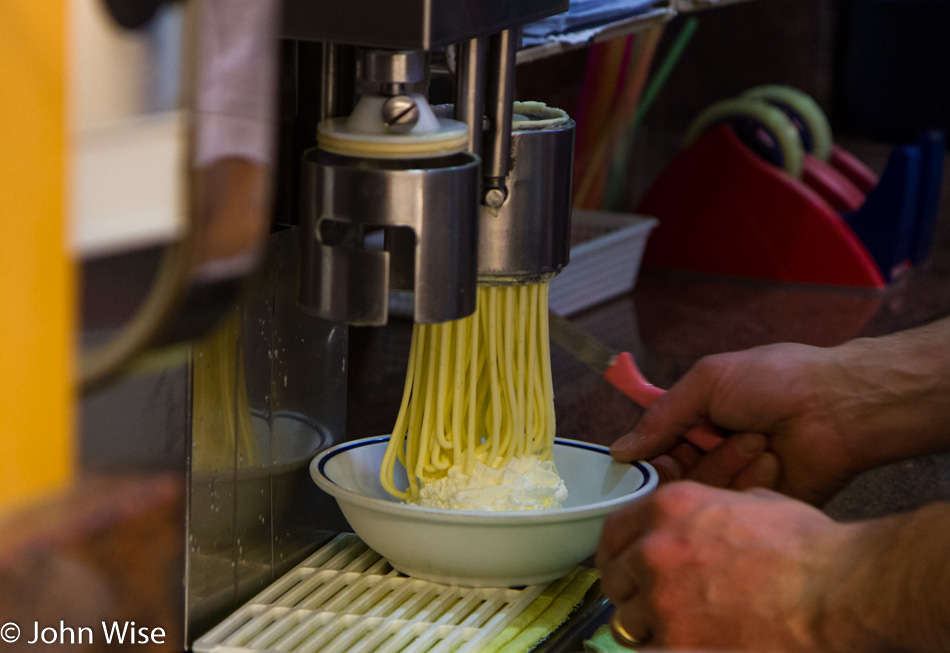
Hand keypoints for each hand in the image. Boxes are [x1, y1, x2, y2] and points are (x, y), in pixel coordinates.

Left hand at [596, 481, 853, 651]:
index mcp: (668, 507)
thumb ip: (705, 509)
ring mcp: (662, 600)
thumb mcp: (750, 501)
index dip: (619, 555)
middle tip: (655, 603)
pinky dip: (664, 649)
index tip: (626, 568)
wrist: (840, 590)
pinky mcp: (677, 645)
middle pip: (617, 579)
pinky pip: (649, 651)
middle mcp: (655, 550)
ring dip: (649, 625)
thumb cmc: (808, 547)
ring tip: (681, 628)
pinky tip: (688, 645)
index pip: (613, 533)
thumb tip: (694, 523)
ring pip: (629, 621)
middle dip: (633, 591)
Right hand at [611, 343, 866, 504]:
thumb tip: (618, 450)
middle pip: (672, 477)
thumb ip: (660, 417)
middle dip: (683, 460)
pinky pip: (732, 509)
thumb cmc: (775, 380)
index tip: (632, 459)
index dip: (646, 453)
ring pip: (701, 493)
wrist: (837, 406)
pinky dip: (748, 481)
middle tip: (700, 445)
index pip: (655, 447)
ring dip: (725, 462)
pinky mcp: (759, 508)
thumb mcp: (707, 382)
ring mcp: (736, 482)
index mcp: (697, 421)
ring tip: (757, 438)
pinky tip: (770, 458)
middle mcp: (711, 454)